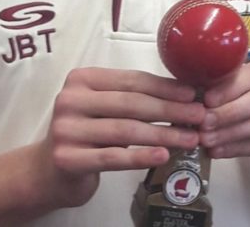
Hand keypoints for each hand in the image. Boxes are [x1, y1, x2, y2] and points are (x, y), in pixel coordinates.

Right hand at [38, 66, 205, 207]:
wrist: (49, 170)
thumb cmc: (86, 134)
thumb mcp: (103, 107)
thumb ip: (131, 98)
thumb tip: (183, 93)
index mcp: (81, 79)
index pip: (131, 80)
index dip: (164, 87)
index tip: (193, 93)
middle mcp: (70, 100)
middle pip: (131, 103)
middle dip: (170, 109)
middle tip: (199, 116)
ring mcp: (67, 130)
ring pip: (126, 130)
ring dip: (163, 134)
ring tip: (191, 138)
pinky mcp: (68, 158)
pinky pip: (113, 157)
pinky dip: (141, 156)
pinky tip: (163, 155)